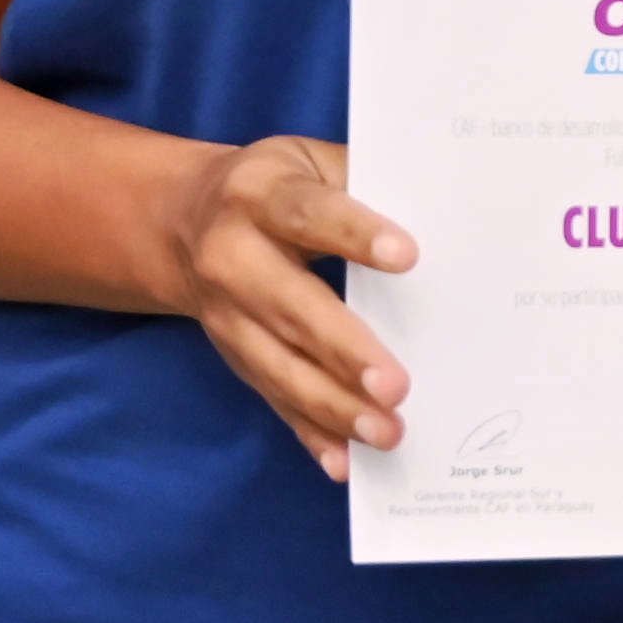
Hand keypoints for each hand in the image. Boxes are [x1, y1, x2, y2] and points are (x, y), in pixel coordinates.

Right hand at [157, 134, 411, 477]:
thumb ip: (363, 179)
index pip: (309, 213)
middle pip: (292, 307)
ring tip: (386, 433)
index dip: (355, 234)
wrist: (179, 220)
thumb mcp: (308, 160)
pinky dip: (309, 433)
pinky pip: (272, 399)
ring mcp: (226, 315)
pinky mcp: (233, 356)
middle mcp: (232, 256)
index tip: (408, 256)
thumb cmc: (275, 186)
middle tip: (397, 386)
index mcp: (258, 194)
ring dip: (334, 406)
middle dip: (346, 350)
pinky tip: (344, 462)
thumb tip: (443, 209)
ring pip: (280, 366)